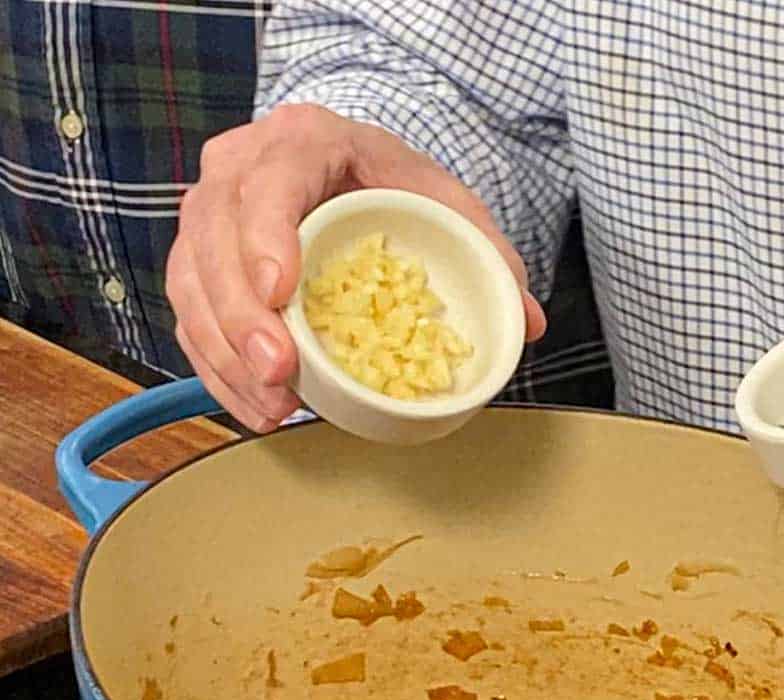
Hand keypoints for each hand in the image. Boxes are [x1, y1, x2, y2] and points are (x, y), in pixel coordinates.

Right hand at [166, 105, 545, 432]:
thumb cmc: (393, 185)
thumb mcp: (447, 204)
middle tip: (280, 372)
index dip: (265, 235)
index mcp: (304, 141)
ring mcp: (211, 216)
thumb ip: (488, 254)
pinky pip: (190, 319)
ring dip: (225, 353)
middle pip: (213, 236)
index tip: (279, 290)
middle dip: (240, 314)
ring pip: (190, 281)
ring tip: (273, 405)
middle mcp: (240, 169)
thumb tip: (527, 321)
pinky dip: (218, 370)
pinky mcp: (201, 264)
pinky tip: (258, 407)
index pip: (269, 178)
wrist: (348, 168)